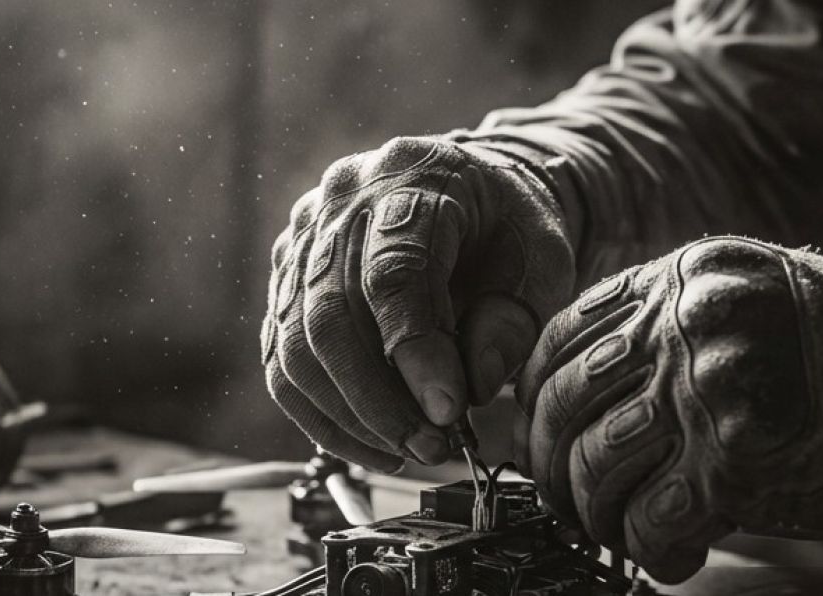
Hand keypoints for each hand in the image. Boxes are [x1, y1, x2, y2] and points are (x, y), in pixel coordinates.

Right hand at [263, 137, 574, 470]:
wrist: (475, 191)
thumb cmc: (508, 225)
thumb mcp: (542, 260)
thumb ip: (513, 320)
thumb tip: (469, 388)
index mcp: (411, 176)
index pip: (394, 272)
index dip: (417, 351)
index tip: (448, 412)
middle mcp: (340, 201)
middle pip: (331, 314)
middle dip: (380, 401)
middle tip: (433, 446)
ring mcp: (302, 239)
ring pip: (295, 346)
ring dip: (350, 417)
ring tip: (409, 451)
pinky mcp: (286, 281)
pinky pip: (281, 361)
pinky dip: (322, 416)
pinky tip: (371, 443)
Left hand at [515, 237, 822, 581]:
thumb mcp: (756, 294)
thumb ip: (676, 321)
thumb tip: (592, 384)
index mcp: (688, 278)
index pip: (566, 336)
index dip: (538, 397)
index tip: (542, 430)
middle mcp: (689, 326)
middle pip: (567, 406)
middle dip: (551, 465)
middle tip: (565, 496)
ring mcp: (709, 393)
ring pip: (596, 469)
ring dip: (596, 514)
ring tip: (617, 529)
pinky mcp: (736, 465)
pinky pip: (650, 523)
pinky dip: (649, 550)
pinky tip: (671, 553)